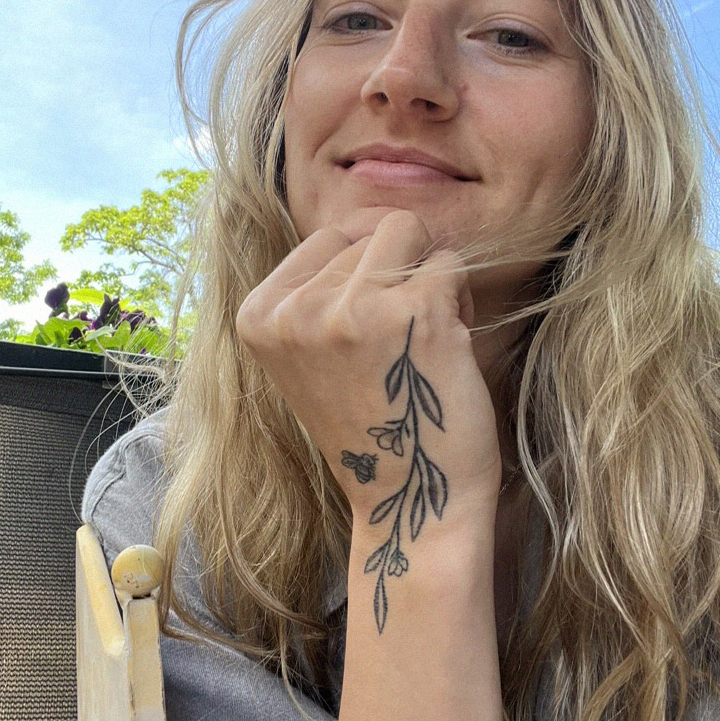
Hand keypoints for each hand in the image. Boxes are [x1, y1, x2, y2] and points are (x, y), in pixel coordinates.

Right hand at [236, 209, 503, 620]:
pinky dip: (461, 298)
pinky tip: (446, 347)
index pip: (328, 236)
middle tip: (401, 338)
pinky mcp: (411, 314)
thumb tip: (367, 219)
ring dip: (430, 277)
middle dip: (399, 270)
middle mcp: (295, 310)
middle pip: (369, 228)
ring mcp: (350, 310)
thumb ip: (318, 290)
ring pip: (411, 232)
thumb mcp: (310, 354)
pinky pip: (450, 263)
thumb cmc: (371, 425)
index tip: (370, 332)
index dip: (365, 271)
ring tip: (423, 337)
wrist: (408, 500)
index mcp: (258, 315)